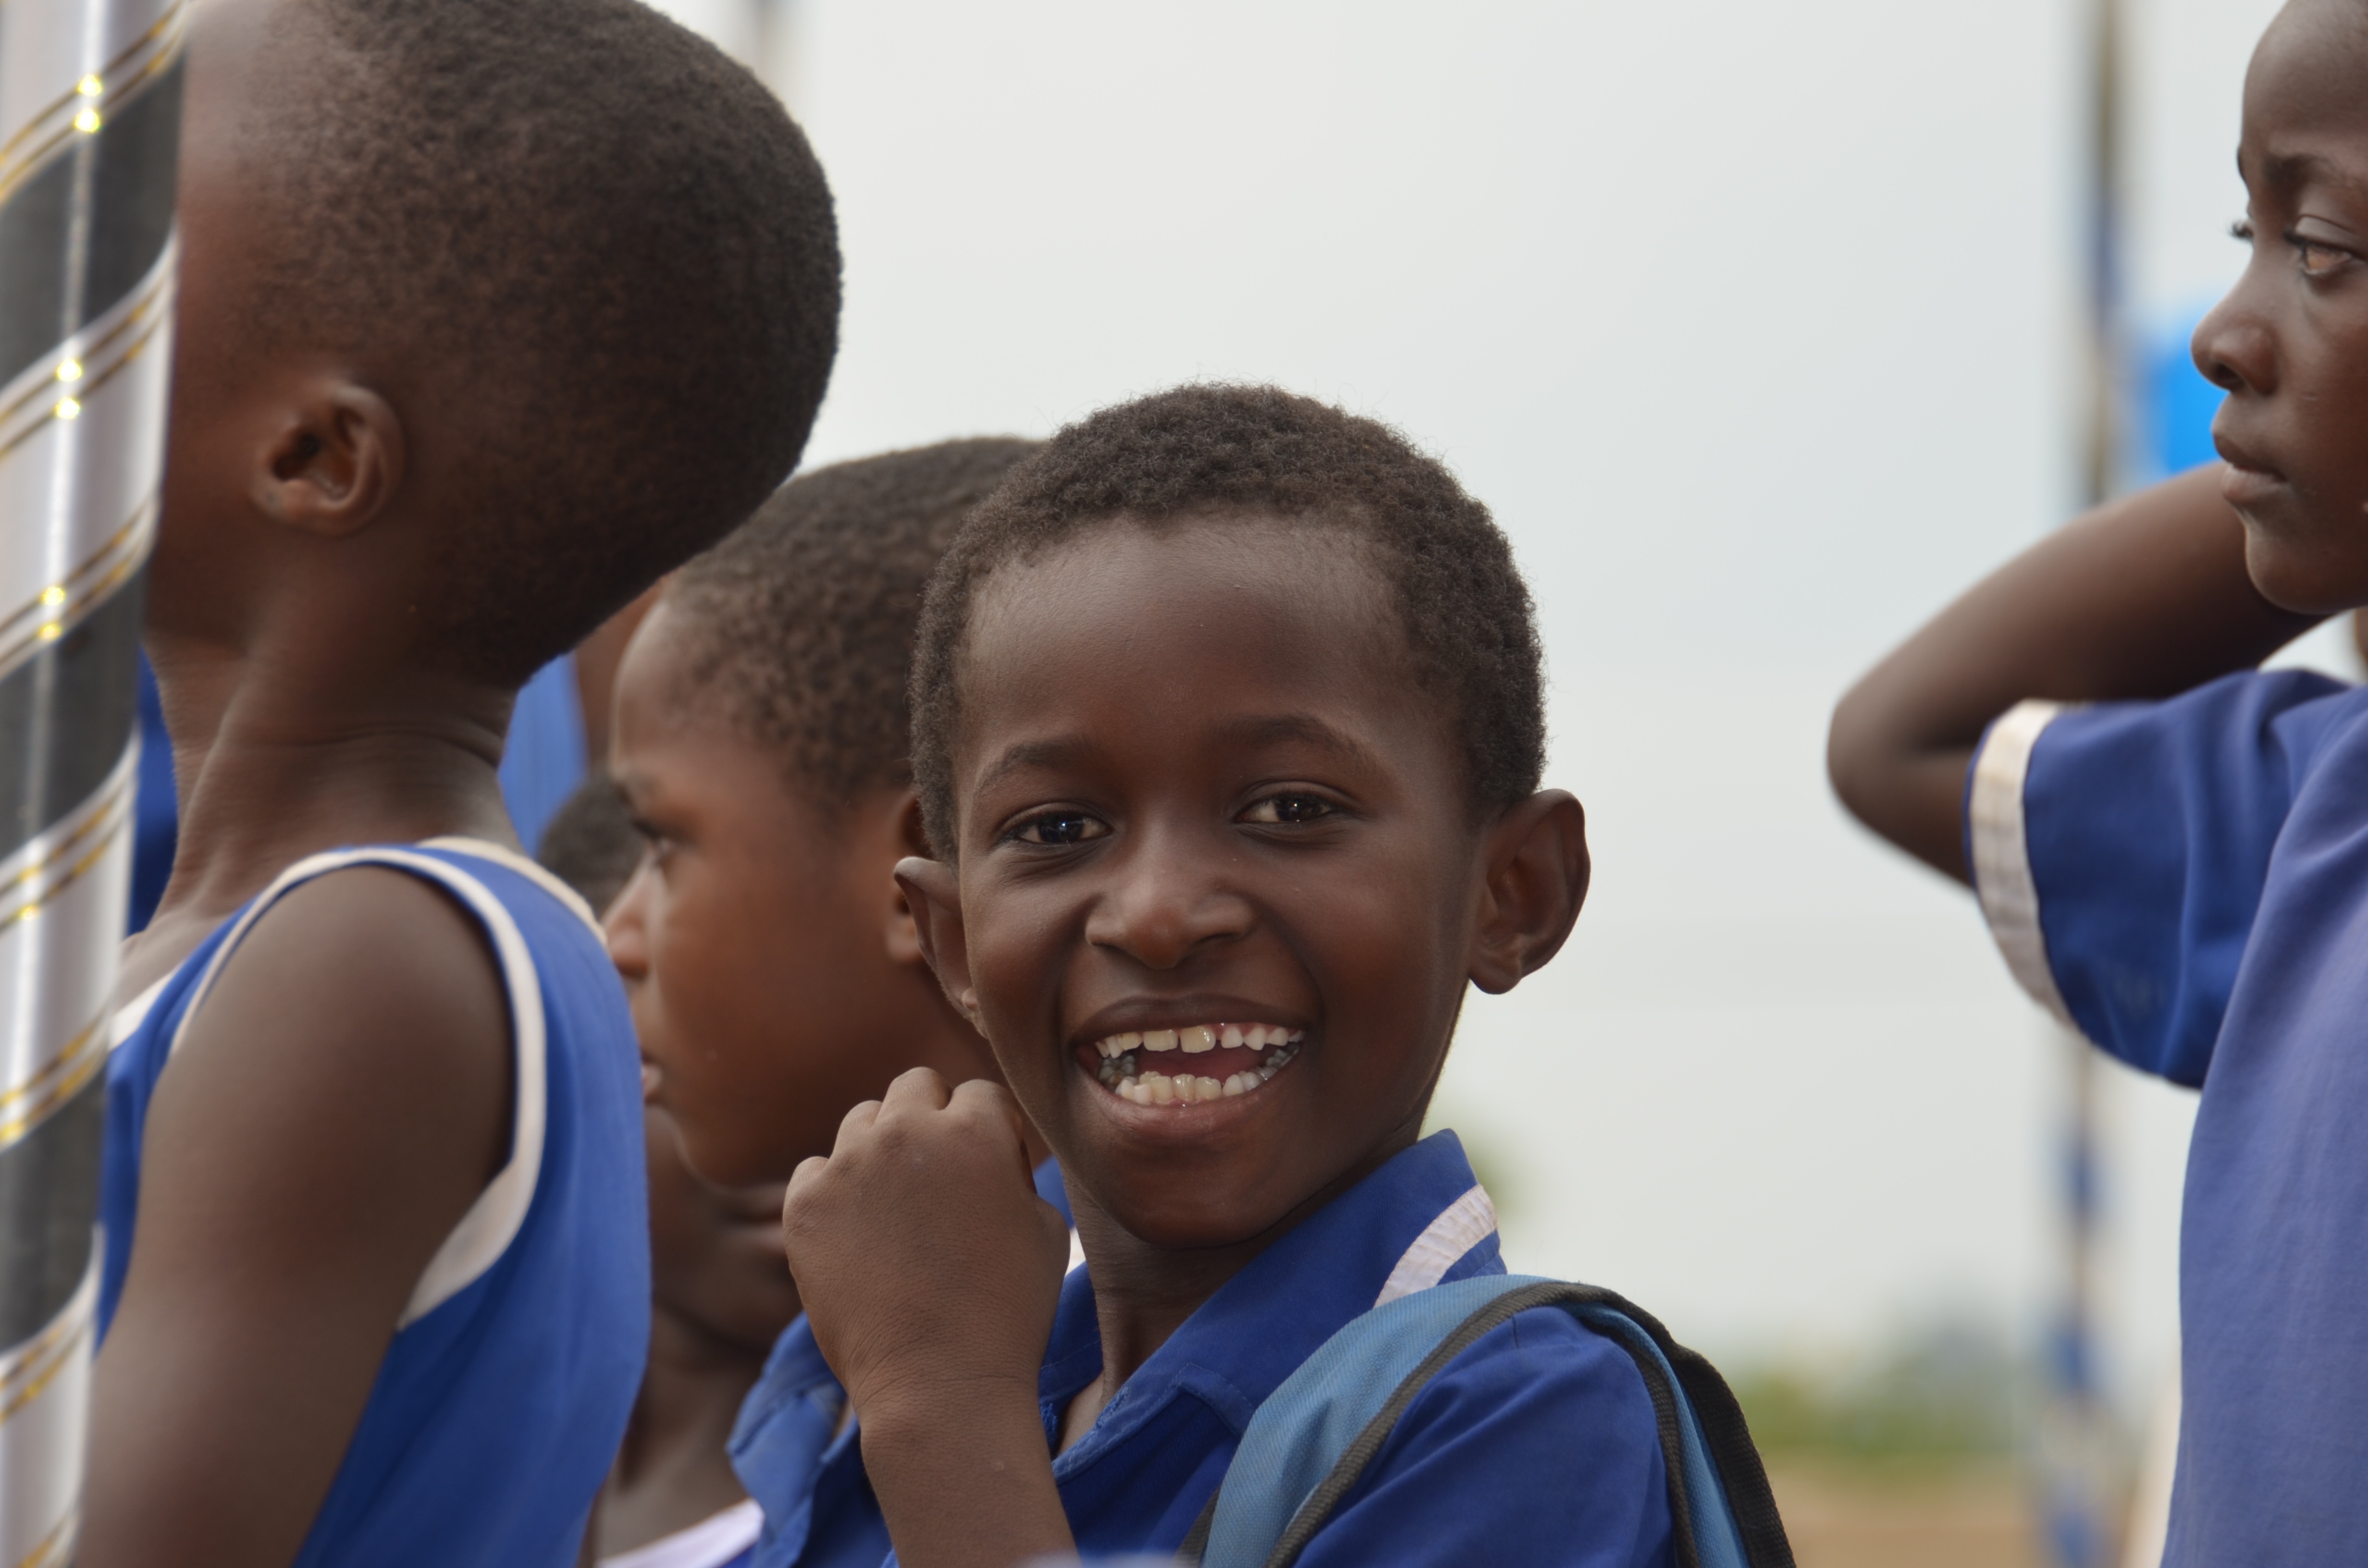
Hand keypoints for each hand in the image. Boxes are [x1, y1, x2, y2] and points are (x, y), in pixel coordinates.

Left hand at [782, 1068, 1069, 1428]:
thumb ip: (1015, 1173)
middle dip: (932, 1118)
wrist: (938, 1385)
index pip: (979, 1094)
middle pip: (915, 1086)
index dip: (990, 1133)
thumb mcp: (1048, 1229)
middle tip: (940, 1176)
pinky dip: (835, 1191)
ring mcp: (848, 1166)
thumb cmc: (1007, 1313)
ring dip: (881, 1149)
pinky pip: (815, 1169)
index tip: (990, 1174)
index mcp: (974, 1130)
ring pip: (862, 1120)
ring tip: (896, 1209)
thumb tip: (992, 1154)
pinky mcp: (804, 1205)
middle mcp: (907, 1132)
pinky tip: (857, 1234)